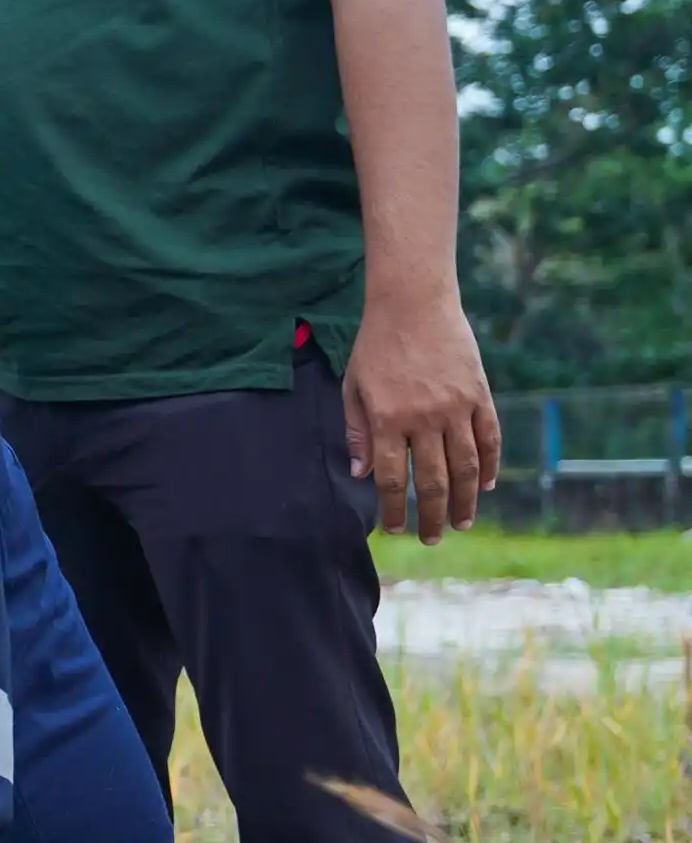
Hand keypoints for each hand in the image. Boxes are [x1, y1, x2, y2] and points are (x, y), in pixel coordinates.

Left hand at [341, 287, 500, 541]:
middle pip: (433, 481)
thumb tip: (362, 475)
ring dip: (465, 500)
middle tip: (432, 538)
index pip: (392, 478)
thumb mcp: (354, 387)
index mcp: (388, 419)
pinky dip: (490, 466)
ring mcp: (457, 407)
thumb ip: (358, 432)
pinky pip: (490, 439)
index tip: (395, 530)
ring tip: (461, 523)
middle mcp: (425, 418)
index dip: (394, 509)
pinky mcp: (480, 395)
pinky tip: (484, 487)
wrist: (414, 304)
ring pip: (466, 467)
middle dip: (432, 515)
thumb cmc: (376, 347)